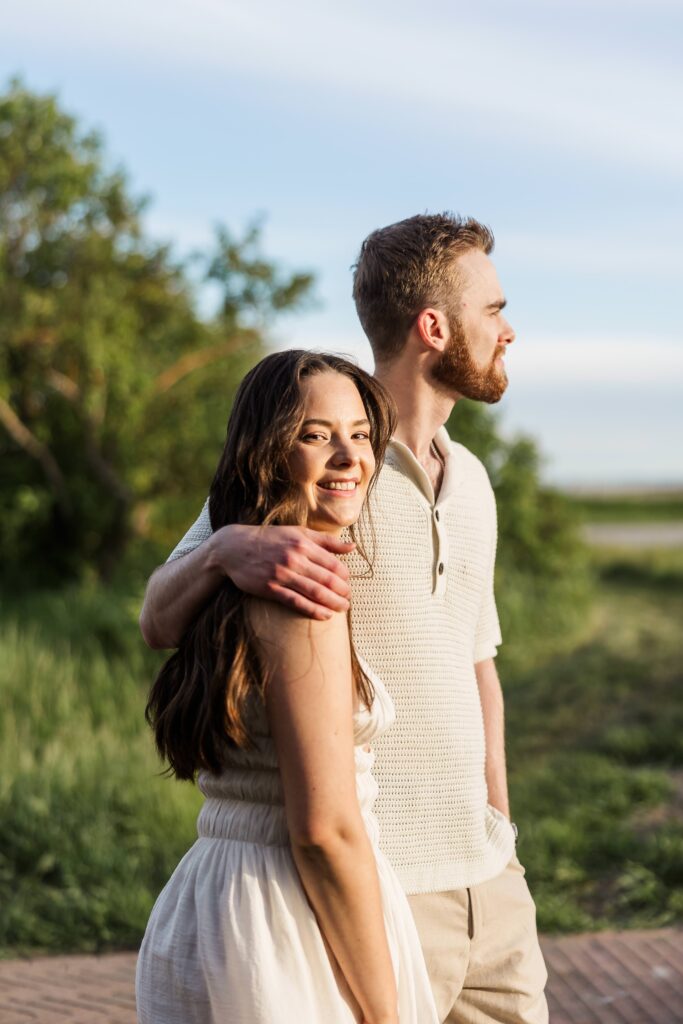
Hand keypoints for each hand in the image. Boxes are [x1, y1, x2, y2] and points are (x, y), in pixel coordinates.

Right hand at [211, 524, 353, 618]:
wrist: (234, 548)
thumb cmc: (270, 539)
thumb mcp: (298, 533)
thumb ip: (326, 541)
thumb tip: (352, 547)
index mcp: (303, 543)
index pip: (333, 563)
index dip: (345, 576)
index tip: (347, 582)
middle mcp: (294, 559)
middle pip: (327, 580)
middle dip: (342, 592)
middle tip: (348, 599)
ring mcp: (282, 575)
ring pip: (315, 592)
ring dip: (333, 603)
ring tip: (343, 608)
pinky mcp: (271, 589)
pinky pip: (297, 602)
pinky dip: (314, 610)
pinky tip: (325, 615)